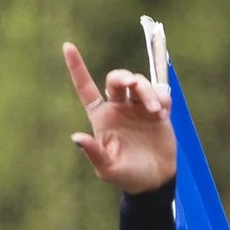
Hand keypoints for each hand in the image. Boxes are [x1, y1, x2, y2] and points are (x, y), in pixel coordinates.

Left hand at [64, 43, 172, 194]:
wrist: (155, 182)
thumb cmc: (127, 176)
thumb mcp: (107, 169)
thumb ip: (94, 153)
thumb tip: (76, 137)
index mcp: (102, 117)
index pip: (86, 88)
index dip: (77, 68)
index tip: (68, 46)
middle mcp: (119, 108)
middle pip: (117, 79)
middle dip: (124, 76)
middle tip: (133, 84)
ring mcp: (138, 108)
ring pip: (140, 84)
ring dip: (147, 93)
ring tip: (155, 112)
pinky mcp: (158, 111)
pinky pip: (160, 93)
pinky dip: (161, 98)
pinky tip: (161, 114)